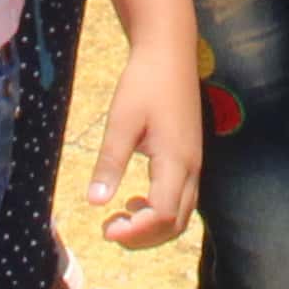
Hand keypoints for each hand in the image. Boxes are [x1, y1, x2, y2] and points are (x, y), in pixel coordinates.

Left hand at [80, 37, 199, 245]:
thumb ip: (110, 162)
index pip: (163, 215)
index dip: (136, 232)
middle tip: (110, 230)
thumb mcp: (121, 121)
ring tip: (121, 218)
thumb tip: (94, 202)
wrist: (170, 51)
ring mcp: (194, 162)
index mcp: (176, 160)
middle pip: (177, 223)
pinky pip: (182, 199)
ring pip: (183, 214)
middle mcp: (191, 167)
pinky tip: (135, 199)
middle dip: (145, 237)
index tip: (105, 228)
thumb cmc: (144, 82)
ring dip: (154, 227)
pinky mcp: (190, 156)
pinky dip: (161, 211)